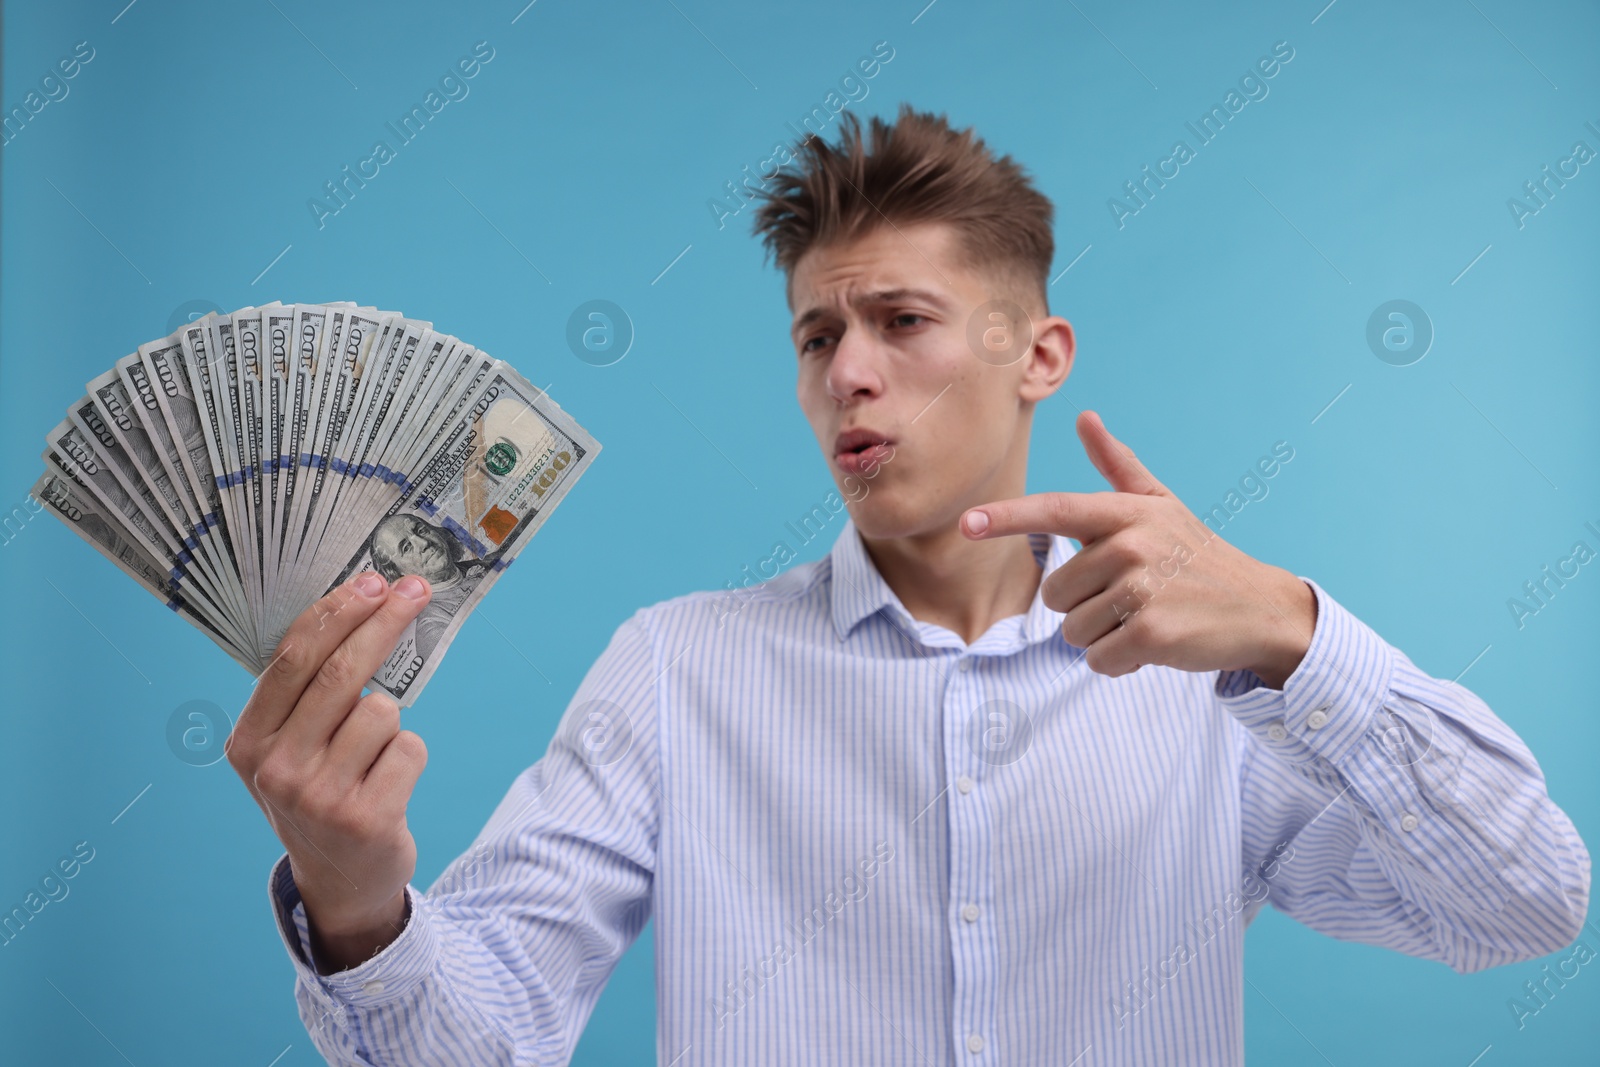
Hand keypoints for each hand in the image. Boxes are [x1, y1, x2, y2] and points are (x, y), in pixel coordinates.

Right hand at [225, 570, 433, 971]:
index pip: (293, 660)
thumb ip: (308, 691)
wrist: (340, 880)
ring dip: (391, 722)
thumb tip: (364, 604)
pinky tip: (388, 783)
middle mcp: (277, 769)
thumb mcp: (291, 747)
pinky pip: (410, 747)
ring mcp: (320, 797)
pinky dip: (409, 755)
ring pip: (383, 711)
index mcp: (249, 742)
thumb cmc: (320, 792)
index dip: (336, 614)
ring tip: (373, 757)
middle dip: (383, 622)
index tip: (373, 582)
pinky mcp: (367, 818)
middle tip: (414, 590)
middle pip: (340, 673)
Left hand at [962, 411, 1314, 686]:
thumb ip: (1117, 466)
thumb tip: (1085, 417)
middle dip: (1084, 607)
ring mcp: (1143, 589)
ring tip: (1146, 617)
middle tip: (1133, 597)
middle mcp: (1132, 546)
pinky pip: (1097, 659)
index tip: (967, 523)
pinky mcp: (1152, 634)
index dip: (1008, 518)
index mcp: (1127, 514)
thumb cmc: (1197, 555)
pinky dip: (1119, 661)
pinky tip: (1154, 643)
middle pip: (1056, 593)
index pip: (1056, 510)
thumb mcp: (1160, 505)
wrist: (1258, 608)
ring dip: (1104, 635)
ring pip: (1074, 631)